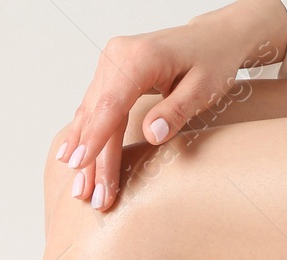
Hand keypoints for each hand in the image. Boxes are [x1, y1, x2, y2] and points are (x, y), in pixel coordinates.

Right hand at [54, 0, 286, 211]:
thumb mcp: (205, 86)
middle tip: (89, 195)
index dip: (95, 138)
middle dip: (92, 159)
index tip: (82, 165)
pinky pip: (92, 109)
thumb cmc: (213, 58)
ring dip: (84, 153)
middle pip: (98, 115)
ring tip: (80, 189)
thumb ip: (177, 109)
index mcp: (140, 57)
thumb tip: (151, 134)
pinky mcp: (109, 74)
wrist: (214, 36)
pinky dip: (84, 136)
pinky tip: (72, 158)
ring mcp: (110, 64)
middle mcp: (118, 56)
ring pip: (90, 115)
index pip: (110, 104)